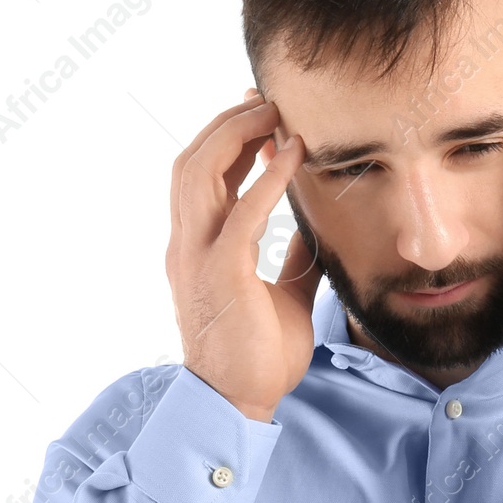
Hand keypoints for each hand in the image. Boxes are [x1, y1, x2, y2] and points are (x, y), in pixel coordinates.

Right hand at [166, 90, 321, 420]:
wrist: (239, 403)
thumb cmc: (259, 356)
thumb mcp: (285, 293)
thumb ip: (293, 257)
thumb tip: (315, 228)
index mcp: (197, 247)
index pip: (202, 176)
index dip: (228, 139)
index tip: (262, 115)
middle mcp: (188, 244)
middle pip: (194, 161)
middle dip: (228, 123)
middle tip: (266, 100)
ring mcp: (198, 256)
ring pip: (201, 173)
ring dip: (238, 136)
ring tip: (276, 114)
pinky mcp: (221, 272)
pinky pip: (240, 213)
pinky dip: (265, 179)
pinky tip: (292, 157)